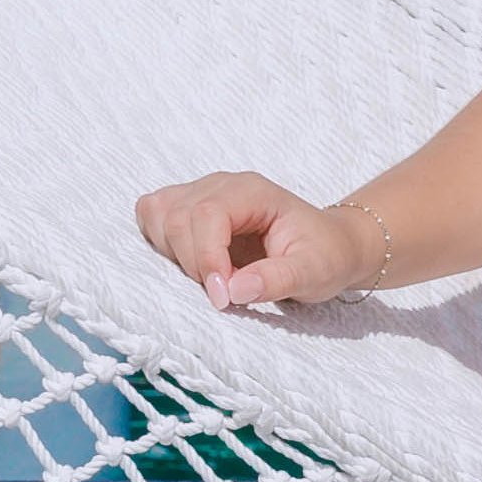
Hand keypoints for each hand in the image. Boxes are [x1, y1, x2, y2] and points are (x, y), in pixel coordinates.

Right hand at [133, 169, 376, 312]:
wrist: (328, 247)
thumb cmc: (323, 255)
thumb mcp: (314, 273)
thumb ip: (277, 279)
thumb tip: (235, 288)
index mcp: (253, 192)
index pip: (207, 214)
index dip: (207, 258)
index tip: (223, 296)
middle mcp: (222, 185)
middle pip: (177, 217)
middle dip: (193, 263)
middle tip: (224, 291)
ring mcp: (202, 194)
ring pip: (158, 215)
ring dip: (174, 255)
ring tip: (212, 275)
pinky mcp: (188, 209)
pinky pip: (153, 217)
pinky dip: (161, 245)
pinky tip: (192, 263)